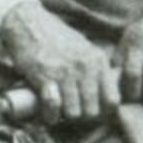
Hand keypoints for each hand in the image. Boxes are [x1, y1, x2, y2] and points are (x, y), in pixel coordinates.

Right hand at [0, 0, 118, 128]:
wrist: (28, 24)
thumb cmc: (56, 39)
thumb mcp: (85, 49)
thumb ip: (97, 69)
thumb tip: (106, 95)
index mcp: (98, 61)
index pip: (113, 100)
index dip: (103, 112)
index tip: (91, 111)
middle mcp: (86, 67)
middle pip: (93, 111)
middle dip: (81, 117)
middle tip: (71, 112)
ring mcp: (66, 73)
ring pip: (73, 113)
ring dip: (64, 117)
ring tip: (58, 111)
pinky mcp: (45, 77)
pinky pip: (53, 107)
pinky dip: (49, 115)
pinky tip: (46, 112)